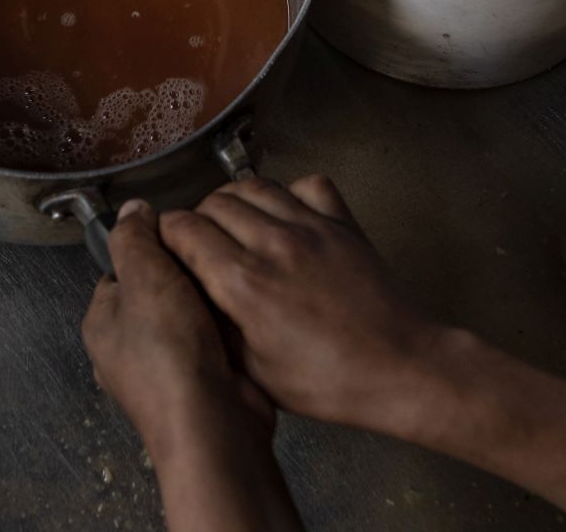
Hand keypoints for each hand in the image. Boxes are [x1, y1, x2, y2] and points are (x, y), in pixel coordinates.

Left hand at [82, 200, 272, 454]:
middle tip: (209, 263)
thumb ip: (135, 239)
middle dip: (186, 275)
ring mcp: (165, 367)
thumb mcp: (146, 278)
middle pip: (159, 288)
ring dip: (211, 300)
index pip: (122, 268)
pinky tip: (241, 319)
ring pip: (190, 312)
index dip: (151, 247)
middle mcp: (128, 348)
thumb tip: (133, 210)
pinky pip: (214, 337)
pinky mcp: (200, 379)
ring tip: (229, 288)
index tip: (180, 237)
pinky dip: (228, 326)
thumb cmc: (170, 357)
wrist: (212, 422)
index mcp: (102, 324)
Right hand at [159, 176, 442, 434]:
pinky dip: (290, 192)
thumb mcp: (253, 370)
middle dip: (197, 218)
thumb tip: (190, 293)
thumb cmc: (327, 382)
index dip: (167, 237)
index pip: (184, 229)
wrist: (398, 367)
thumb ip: (216, 323)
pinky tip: (287, 218)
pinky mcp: (344, 224)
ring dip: (236, 201)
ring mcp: (313, 227)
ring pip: (256, 185)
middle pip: (215, 202)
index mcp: (244, 282)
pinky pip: (309, 184)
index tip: (167, 248)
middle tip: (199, 243)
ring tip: (235, 226)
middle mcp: (275, 243)